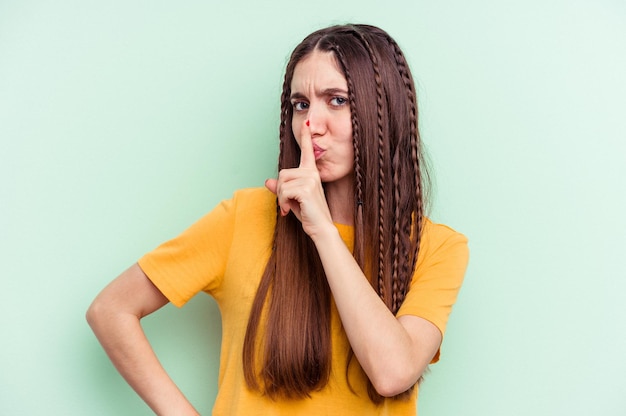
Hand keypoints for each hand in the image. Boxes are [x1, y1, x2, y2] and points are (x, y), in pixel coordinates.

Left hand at [265, 121, 332, 237]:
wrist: (320, 228)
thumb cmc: (308, 214)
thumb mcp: (291, 199)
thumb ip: (281, 188)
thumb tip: (268, 181)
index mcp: (311, 173)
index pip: (308, 151)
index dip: (306, 137)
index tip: (307, 123)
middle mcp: (312, 173)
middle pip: (282, 173)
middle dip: (281, 190)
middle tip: (287, 204)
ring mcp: (310, 179)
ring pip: (282, 183)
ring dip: (281, 198)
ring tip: (289, 207)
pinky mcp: (306, 188)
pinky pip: (283, 191)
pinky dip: (282, 203)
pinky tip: (288, 210)